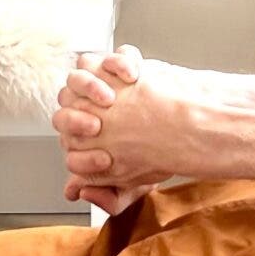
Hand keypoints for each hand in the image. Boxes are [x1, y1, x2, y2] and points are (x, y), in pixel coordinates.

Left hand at [58, 47, 154, 210]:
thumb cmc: (159, 154)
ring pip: (79, 75)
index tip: (103, 156)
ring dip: (89, 84)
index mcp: (87, 136)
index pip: (66, 136)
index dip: (77, 145)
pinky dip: (117, 62)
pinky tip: (132, 74)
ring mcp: (102, 85)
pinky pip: (107, 57)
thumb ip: (109, 198)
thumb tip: (75, 192)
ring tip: (109, 97)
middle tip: (96, 126)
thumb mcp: (135, 183)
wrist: (190, 129)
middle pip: (65, 103)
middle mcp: (89, 109)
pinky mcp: (120, 65)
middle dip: (76, 115)